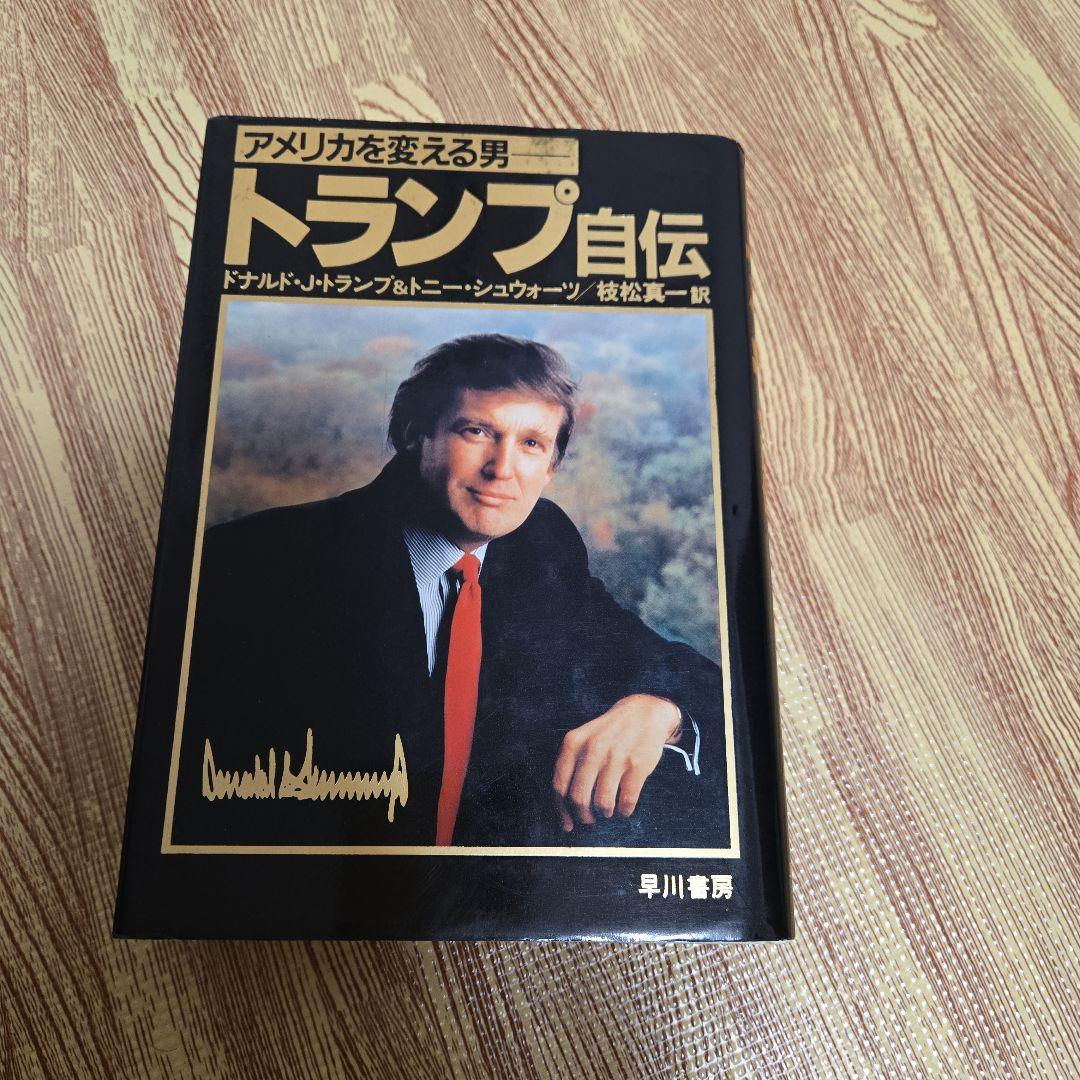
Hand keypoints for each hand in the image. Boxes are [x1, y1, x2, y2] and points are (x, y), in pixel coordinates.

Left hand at [552, 694, 681, 831]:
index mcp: (573, 743)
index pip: (559, 786)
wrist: (644, 712)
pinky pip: (626, 801)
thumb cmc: (609, 732)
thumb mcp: (583, 738)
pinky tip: (625, 808)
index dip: (562, 811)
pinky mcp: (638, 765)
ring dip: (605, 813)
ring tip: (608, 811)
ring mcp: (616, 757)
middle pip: (578, 798)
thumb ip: (571, 765)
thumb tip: (564, 807)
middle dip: (583, 816)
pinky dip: (625, 811)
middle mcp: (592, 749)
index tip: (567, 824)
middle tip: (589, 820)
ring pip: (603, 803)